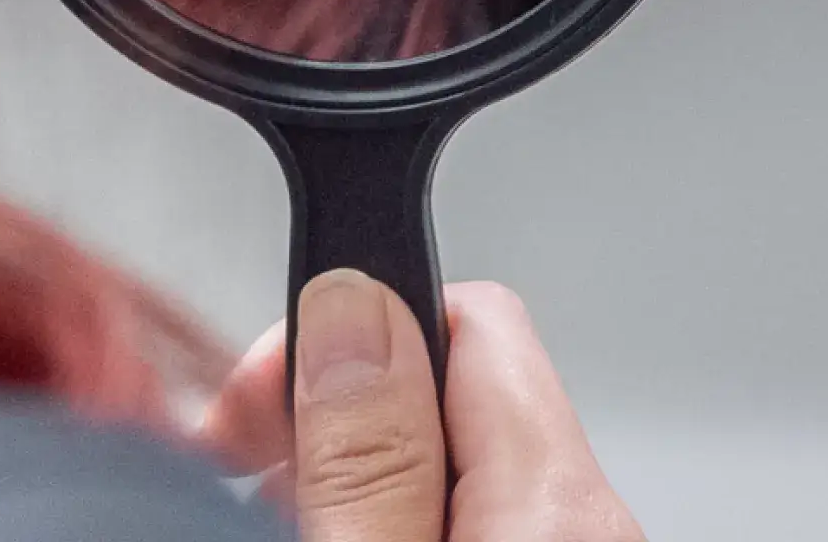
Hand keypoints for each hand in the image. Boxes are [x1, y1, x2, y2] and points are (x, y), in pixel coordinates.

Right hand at [196, 274, 642, 541]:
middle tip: (242, 461)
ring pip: (446, 462)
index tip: (258, 396)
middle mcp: (585, 527)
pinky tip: (332, 531)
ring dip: (349, 467)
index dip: (341, 328)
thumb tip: (352, 307)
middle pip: (446, 387)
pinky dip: (386, 515)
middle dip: (329, 406)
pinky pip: (459, 516)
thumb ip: (368, 456)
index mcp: (557, 509)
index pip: (465, 313)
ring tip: (275, 504)